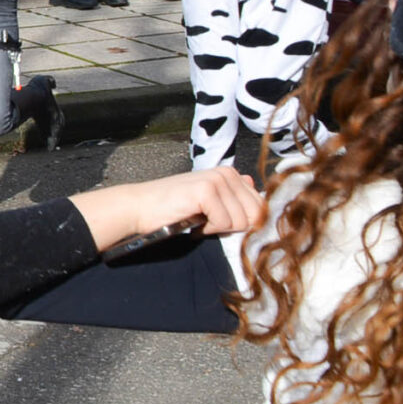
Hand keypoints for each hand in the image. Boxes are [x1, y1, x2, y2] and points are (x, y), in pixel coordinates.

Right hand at [70, 165, 263, 250]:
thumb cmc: (173, 208)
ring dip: (219, 228)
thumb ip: (235, 199)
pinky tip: (193, 221)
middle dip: (233, 227)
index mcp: (230, 174)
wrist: (141, 207)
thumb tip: (260, 194)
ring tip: (199, 220)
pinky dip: (208, 229)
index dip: (245, 222)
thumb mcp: (210, 202)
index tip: (222, 222)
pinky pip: (224, 223)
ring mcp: (217, 180)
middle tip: (208, 222)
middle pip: (255, 215)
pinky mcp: (206, 191)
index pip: (261, 206)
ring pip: (241, 221)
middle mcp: (227, 173)